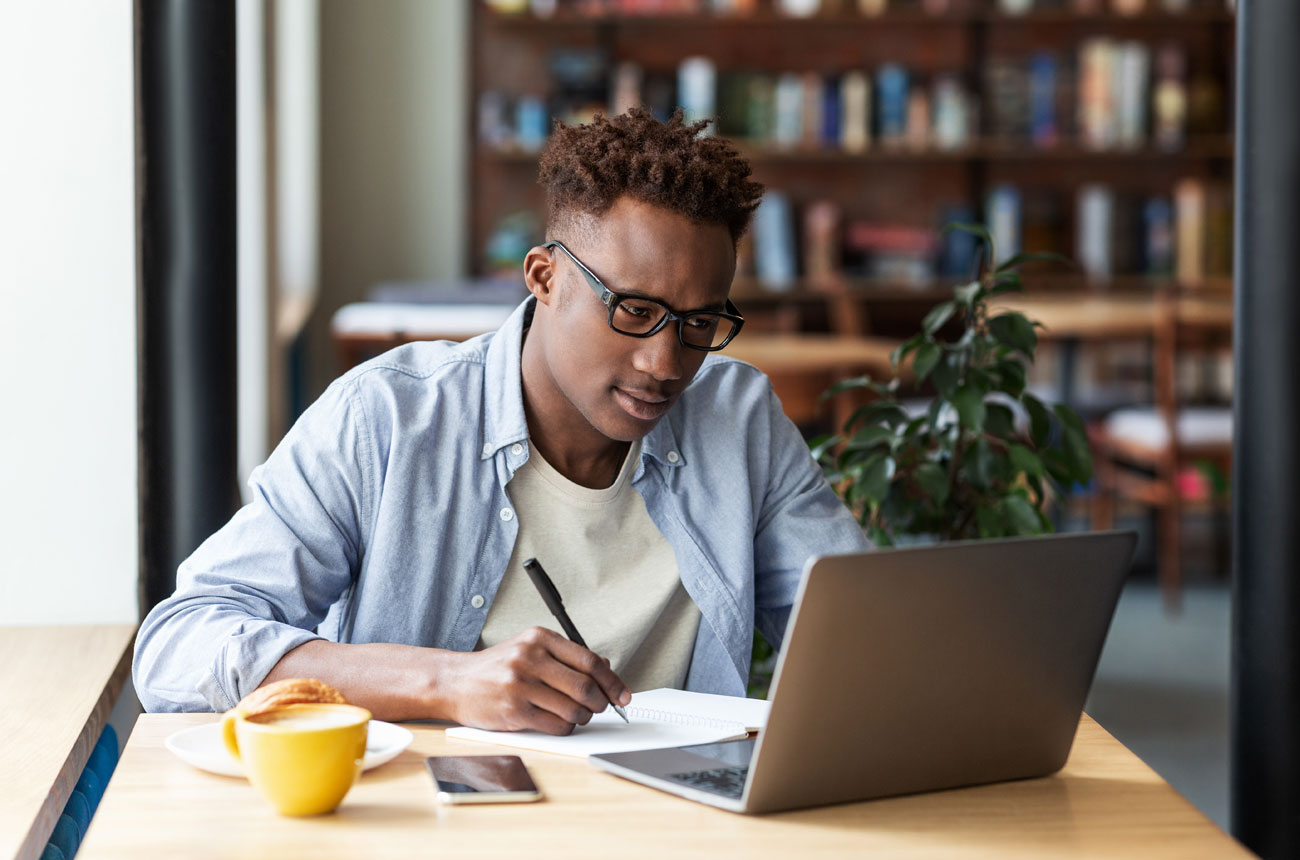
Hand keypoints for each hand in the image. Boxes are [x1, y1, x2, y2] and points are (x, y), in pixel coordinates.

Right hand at [442, 627, 631, 734]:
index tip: (622, 694)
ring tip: (575, 714)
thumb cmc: (497, 667)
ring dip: (582, 717)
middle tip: (600, 707)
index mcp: (539, 637)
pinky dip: (565, 727)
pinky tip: (558, 721)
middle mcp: (530, 658)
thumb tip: (606, 668)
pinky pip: (556, 725)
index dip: (612, 681)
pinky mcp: (514, 711)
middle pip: (585, 686)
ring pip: (573, 709)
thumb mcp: (530, 649)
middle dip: (600, 703)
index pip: (589, 660)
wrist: (455, 681)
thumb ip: (566, 657)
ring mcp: (521, 685)